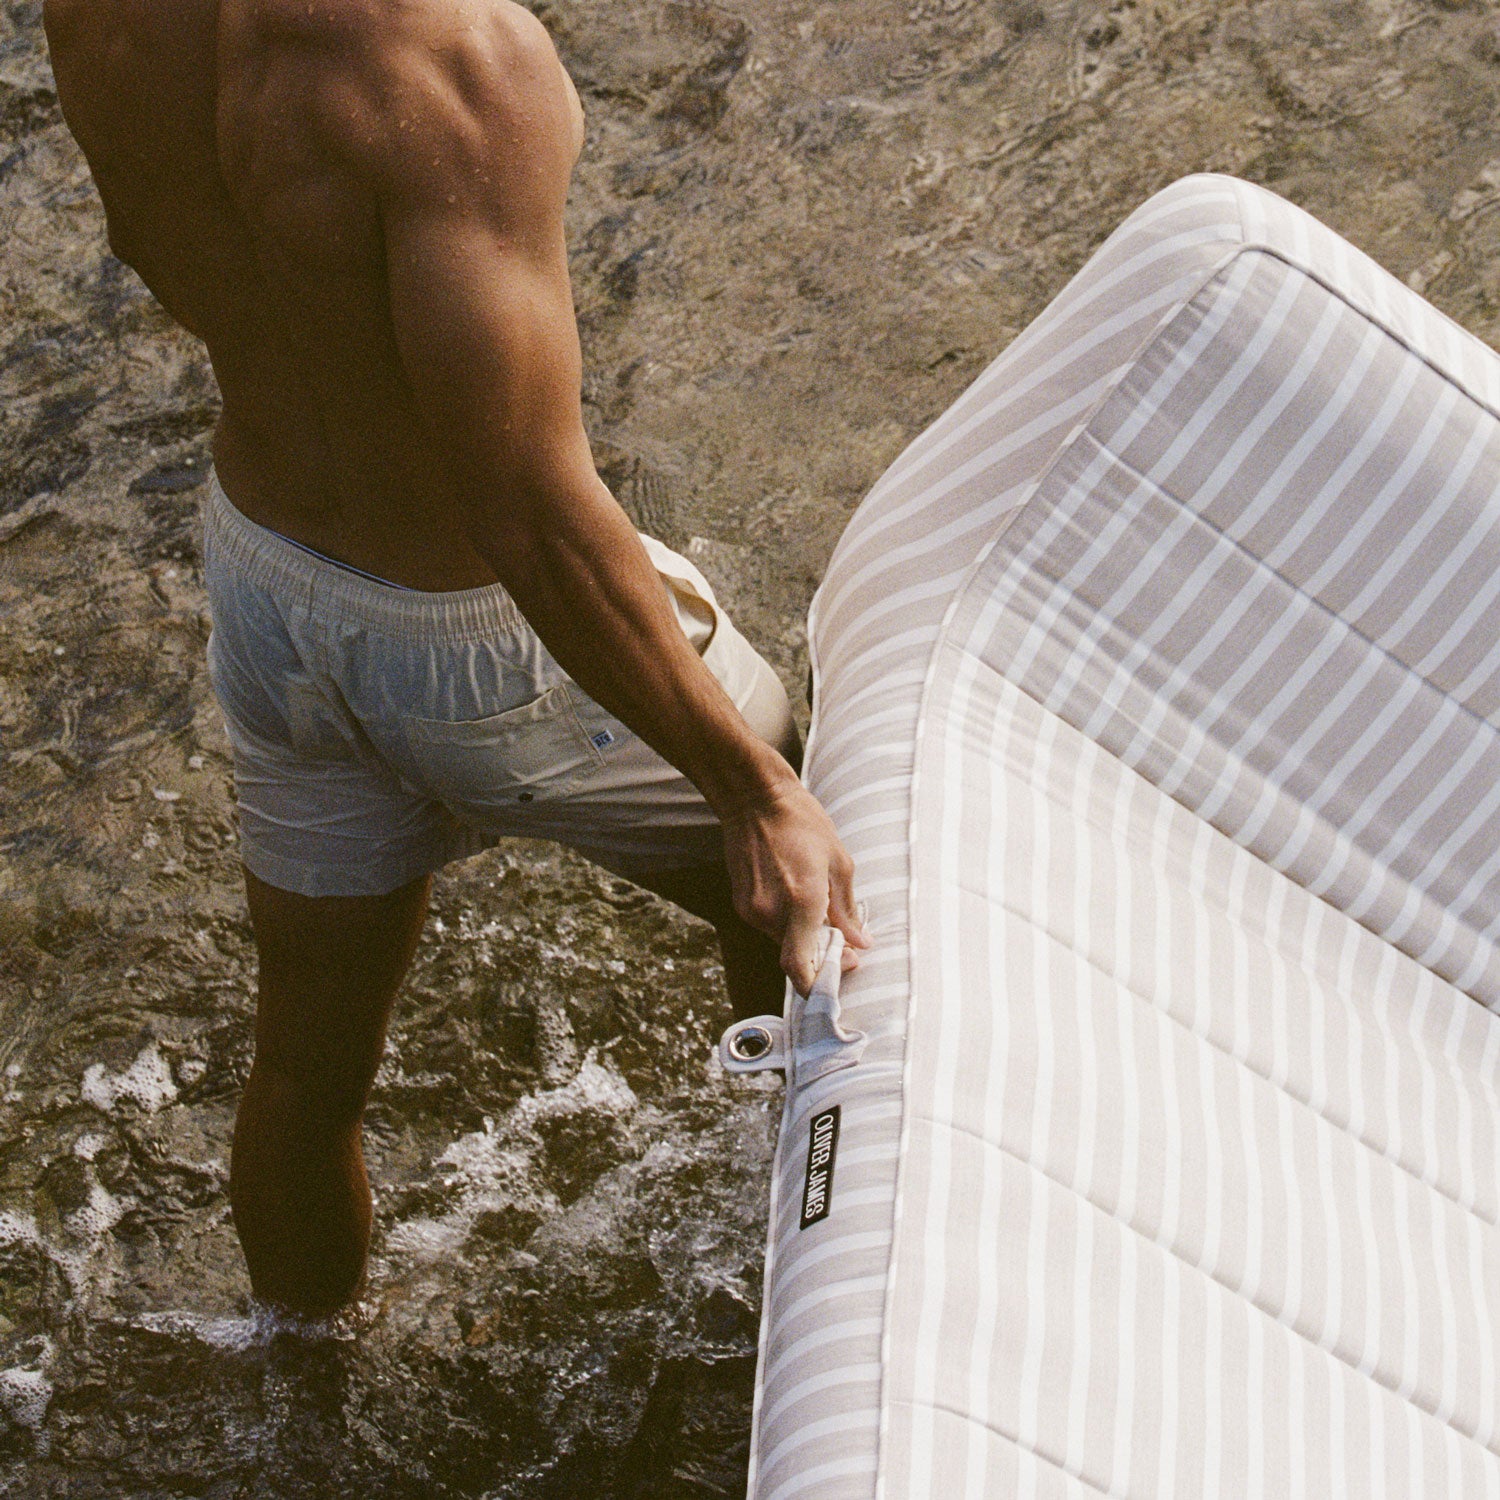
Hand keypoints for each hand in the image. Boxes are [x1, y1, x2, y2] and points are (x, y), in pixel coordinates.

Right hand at [719, 776, 870, 995]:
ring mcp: (751, 909)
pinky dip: (786, 921)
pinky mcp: (741, 903)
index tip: (842, 968)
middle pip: (796, 956)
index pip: (799, 967)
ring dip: (803, 935)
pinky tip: (797, 894)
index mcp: (801, 902)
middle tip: (843, 937)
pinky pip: (768, 925)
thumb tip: (859, 943)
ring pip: (782, 941)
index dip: (818, 982)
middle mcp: (771, 912)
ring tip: (819, 904)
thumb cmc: (802, 823)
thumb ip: (847, 910)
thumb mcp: (838, 862)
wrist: (755, 799)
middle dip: (821, 953)